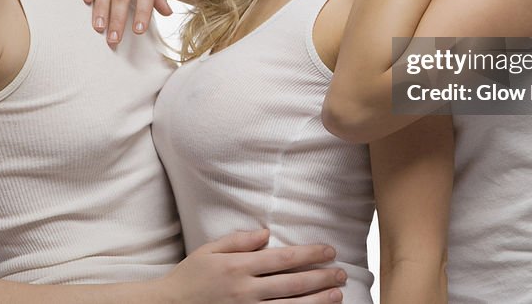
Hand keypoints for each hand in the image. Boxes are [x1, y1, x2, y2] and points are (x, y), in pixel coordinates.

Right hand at [162, 229, 345, 302]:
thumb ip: (239, 241)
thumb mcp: (210, 251)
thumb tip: (267, 233)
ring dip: (317, 302)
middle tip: (341, 273)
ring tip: (337, 295)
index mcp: (238, 267)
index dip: (310, 254)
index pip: (284, 258)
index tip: (329, 250)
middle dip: (321, 278)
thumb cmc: (190, 277)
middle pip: (293, 284)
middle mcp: (245, 290)